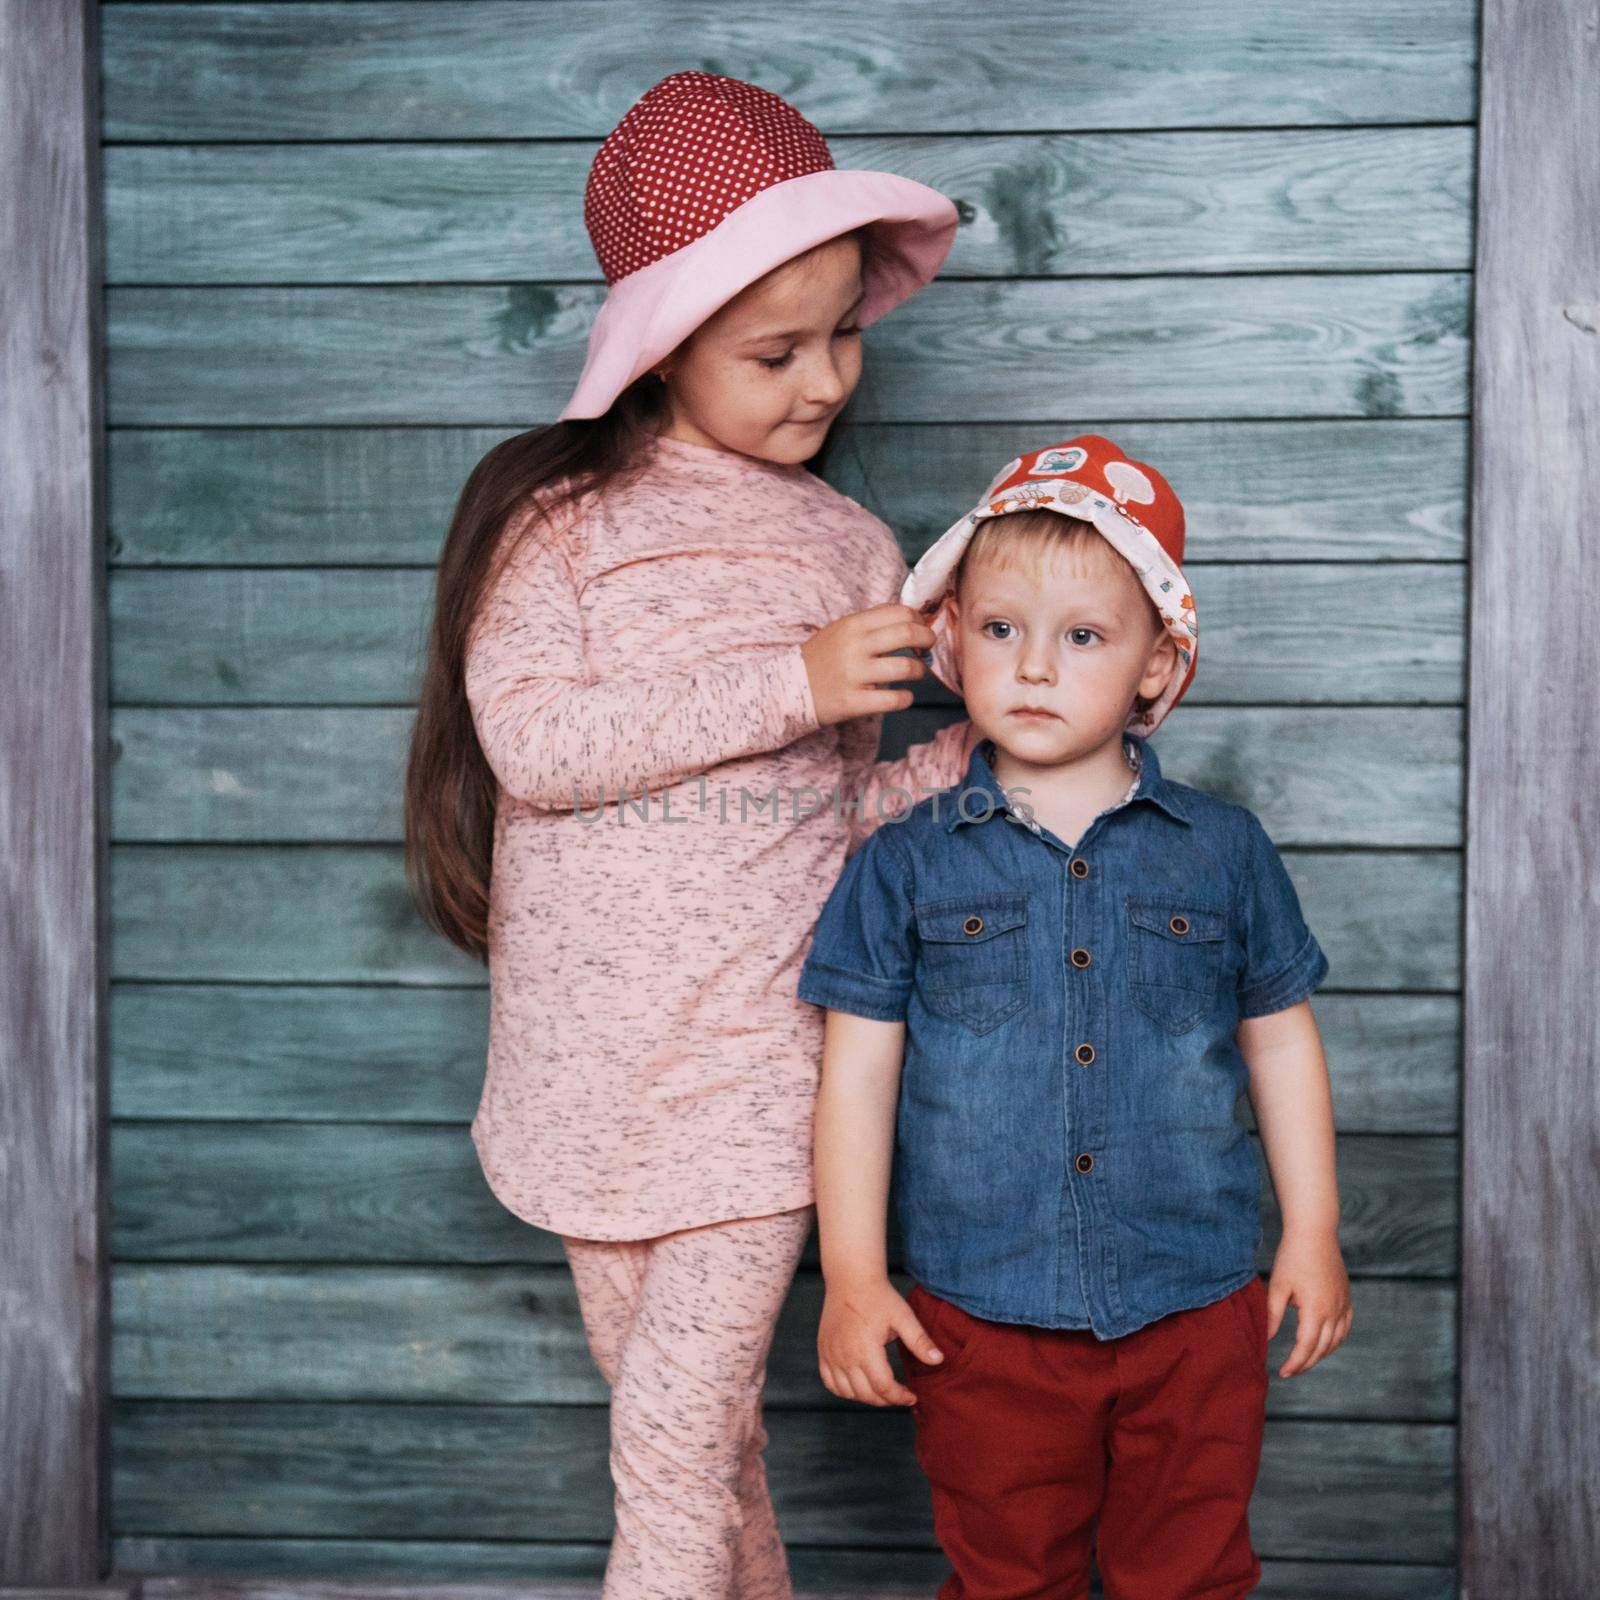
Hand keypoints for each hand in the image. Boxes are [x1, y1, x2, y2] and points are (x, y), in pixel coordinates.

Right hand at [801, 603, 933, 726]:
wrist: (788, 688)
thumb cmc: (822, 658)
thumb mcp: (840, 629)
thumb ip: (871, 621)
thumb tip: (909, 614)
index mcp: (853, 625)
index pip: (900, 612)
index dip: (919, 620)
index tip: (920, 629)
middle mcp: (854, 647)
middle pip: (908, 635)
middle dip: (928, 640)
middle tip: (928, 648)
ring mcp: (853, 675)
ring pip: (906, 668)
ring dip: (919, 671)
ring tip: (916, 673)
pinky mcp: (852, 702)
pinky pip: (893, 700)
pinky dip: (905, 699)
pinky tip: (903, 697)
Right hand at [818, 1277, 941, 1406]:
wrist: (850, 1278)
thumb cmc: (878, 1296)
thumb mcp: (903, 1316)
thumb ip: (920, 1341)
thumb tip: (939, 1360)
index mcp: (865, 1349)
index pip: (883, 1387)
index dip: (900, 1397)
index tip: (912, 1396)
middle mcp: (845, 1355)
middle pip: (866, 1394)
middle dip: (886, 1400)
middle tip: (900, 1394)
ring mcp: (831, 1354)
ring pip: (847, 1392)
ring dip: (866, 1397)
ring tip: (882, 1390)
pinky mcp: (823, 1350)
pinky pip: (830, 1382)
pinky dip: (843, 1390)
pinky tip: (858, 1385)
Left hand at [1266, 1227, 1352, 1376]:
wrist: (1314, 1232)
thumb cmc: (1292, 1257)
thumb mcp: (1277, 1286)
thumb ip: (1271, 1315)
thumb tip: (1266, 1339)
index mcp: (1316, 1309)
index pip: (1306, 1347)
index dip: (1295, 1363)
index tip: (1282, 1373)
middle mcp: (1334, 1311)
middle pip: (1322, 1348)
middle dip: (1306, 1363)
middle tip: (1290, 1371)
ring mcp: (1344, 1304)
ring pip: (1336, 1340)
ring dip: (1321, 1353)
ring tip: (1304, 1359)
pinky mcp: (1347, 1297)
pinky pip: (1345, 1327)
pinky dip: (1336, 1339)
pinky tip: (1325, 1342)